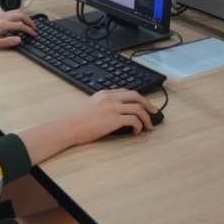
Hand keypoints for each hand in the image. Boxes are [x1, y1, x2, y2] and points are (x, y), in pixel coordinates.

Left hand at [0, 10, 36, 49]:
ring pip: (17, 11)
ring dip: (25, 16)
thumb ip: (7, 42)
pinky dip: (19, 15)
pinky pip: (12, 11)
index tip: (33, 34)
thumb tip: (19, 40)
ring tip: (29, 23)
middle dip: (30, 21)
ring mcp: (0, 15)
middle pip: (20, 15)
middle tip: (34, 28)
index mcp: (2, 25)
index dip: (28, 30)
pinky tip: (20, 20)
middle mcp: (2, 17)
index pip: (20, 25)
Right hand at [17, 89, 158, 164]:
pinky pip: (134, 120)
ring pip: (138, 108)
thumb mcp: (91, 106)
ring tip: (149, 126)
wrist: (70, 126)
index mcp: (105, 93)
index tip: (143, 104)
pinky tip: (137, 131)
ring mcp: (113, 107)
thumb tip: (115, 113)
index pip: (126, 92)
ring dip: (147, 118)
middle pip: (136, 96)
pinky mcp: (114, 119)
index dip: (138, 98)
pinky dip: (139, 126)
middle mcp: (111, 98)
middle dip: (148, 104)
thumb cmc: (77, 120)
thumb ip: (103, 105)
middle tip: (154, 112)